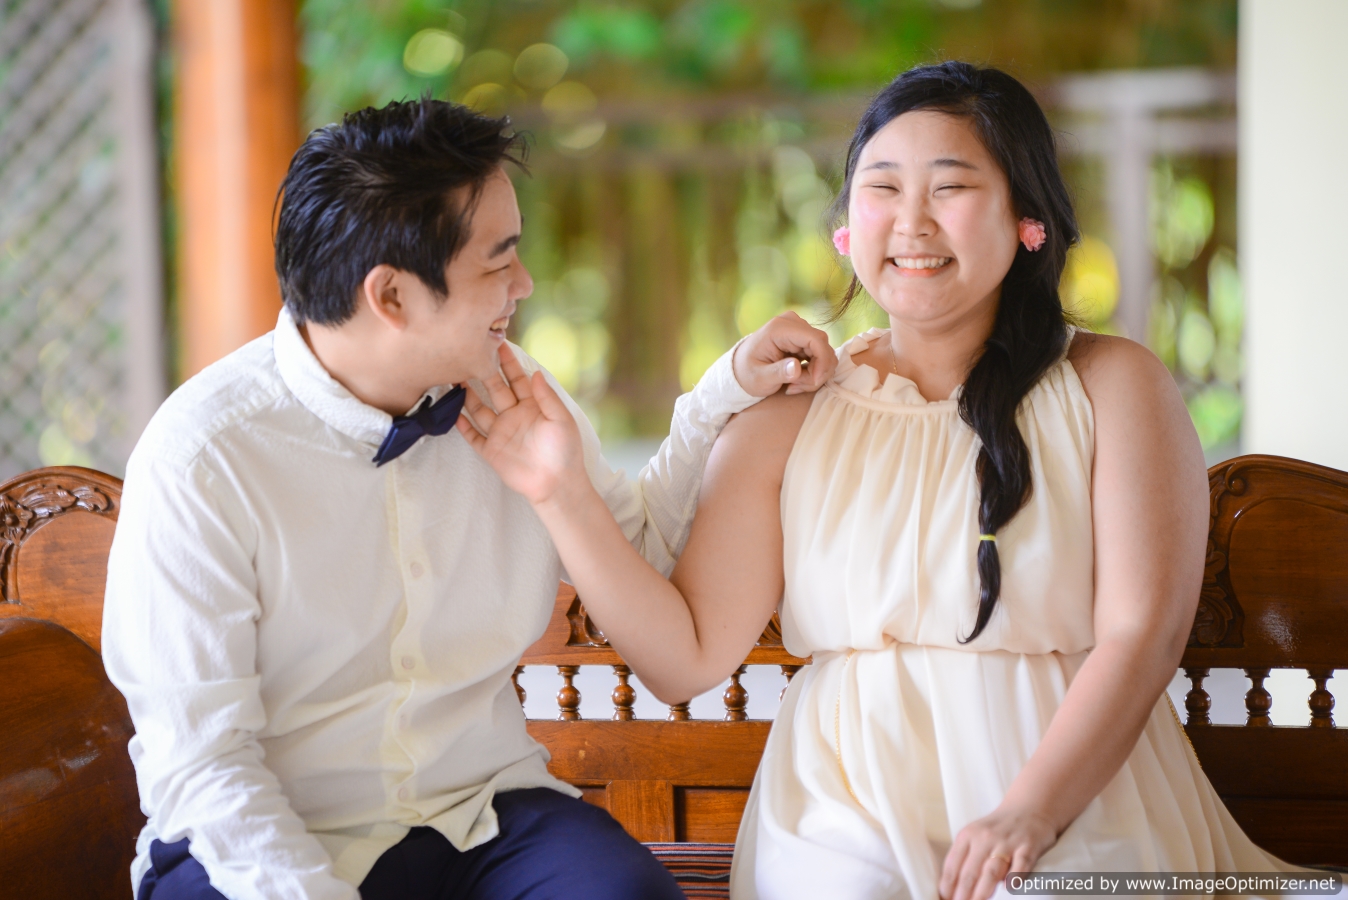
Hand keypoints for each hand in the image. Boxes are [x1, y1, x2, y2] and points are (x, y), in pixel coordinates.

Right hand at [455, 343, 586, 505]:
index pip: (517, 379)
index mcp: (533, 406)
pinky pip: (473, 436)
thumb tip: (536, 373)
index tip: (497, 344)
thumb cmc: (565, 452)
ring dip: (468, 395)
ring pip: (480, 409)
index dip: (508, 363)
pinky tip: (453, 412)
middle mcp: (514, 416)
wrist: (557, 485)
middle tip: (469, 356)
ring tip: (454, 378)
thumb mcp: (561, 420)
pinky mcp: (491, 451)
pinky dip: (463, 425)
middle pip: (495, 390)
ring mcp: (501, 433)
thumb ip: (547, 397)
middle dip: (483, 373)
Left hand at [733, 311, 837, 396]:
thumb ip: (777, 373)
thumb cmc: (747, 374)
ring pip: (824, 352)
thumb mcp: (759, 378)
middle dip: (817, 371)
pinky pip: (820, 354)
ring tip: (794, 385)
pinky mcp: (803, 338)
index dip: (822, 362)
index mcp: (779, 328)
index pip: (815, 339)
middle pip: (823, 346)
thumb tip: (796, 367)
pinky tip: (797, 380)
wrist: (741, 369)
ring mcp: (799, 329)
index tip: (814, 381)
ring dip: (815, 374)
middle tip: (796, 387)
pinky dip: (813, 371)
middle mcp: (792, 323)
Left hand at [939, 804, 1056, 899]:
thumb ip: (966, 857)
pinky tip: (1010, 888)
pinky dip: (1015, 876)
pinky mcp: (1028, 845)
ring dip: (983, 891)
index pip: (953, 866)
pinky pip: (1021, 863)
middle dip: (963, 894)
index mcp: (967, 836)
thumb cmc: (1000, 828)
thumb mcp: (976, 835)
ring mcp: (1007, 842)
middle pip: (970, 872)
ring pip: (991, 871)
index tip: (946, 899)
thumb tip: (953, 887)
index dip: (947, 886)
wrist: (1030, 807)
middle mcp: (985, 838)